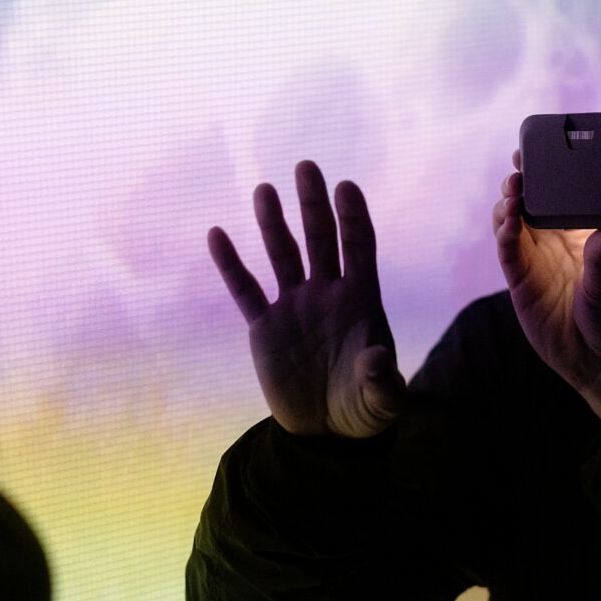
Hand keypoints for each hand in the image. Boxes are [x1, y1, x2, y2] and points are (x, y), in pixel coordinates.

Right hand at [209, 160, 405, 438]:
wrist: (326, 433)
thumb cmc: (363, 411)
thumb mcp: (382, 401)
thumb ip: (383, 381)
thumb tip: (377, 358)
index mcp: (360, 300)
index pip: (359, 248)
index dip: (353, 218)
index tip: (345, 187)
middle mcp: (327, 294)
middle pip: (320, 239)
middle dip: (313, 204)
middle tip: (307, 167)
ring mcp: (294, 306)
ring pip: (282, 254)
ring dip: (273, 223)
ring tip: (264, 190)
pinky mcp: (265, 327)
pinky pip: (245, 290)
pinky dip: (231, 265)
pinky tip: (217, 235)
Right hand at [493, 151, 600, 420]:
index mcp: (575, 236)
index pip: (553, 198)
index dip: (539, 176)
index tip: (531, 155)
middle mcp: (550, 246)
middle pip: (525, 206)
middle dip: (518, 186)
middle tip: (519, 172)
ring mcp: (532, 265)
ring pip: (510, 226)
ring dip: (507, 208)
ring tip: (513, 195)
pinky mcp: (521, 286)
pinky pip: (508, 256)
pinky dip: (505, 237)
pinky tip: (508, 223)